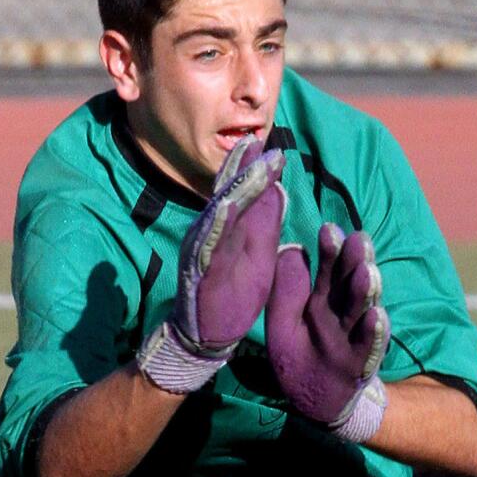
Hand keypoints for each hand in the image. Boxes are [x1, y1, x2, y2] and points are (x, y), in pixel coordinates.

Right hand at [137, 135, 285, 392]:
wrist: (210, 334)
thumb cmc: (234, 293)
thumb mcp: (259, 253)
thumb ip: (265, 222)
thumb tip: (277, 188)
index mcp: (229, 228)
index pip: (241, 191)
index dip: (253, 167)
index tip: (272, 145)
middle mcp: (212, 232)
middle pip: (228, 193)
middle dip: (243, 167)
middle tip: (258, 141)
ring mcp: (203, 249)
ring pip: (219, 213)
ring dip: (234, 188)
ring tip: (248, 165)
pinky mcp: (199, 270)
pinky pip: (208, 245)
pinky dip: (216, 225)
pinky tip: (225, 207)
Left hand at [265, 223, 390, 442]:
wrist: (313, 402)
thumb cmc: (298, 358)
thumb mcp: (282, 324)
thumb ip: (286, 292)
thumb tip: (290, 249)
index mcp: (322, 301)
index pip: (328, 271)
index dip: (330, 251)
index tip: (330, 229)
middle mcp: (342, 315)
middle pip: (350, 285)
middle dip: (355, 263)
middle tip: (359, 240)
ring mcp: (355, 337)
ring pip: (362, 310)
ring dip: (366, 292)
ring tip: (367, 272)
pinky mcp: (362, 363)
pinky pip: (369, 347)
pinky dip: (373, 333)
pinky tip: (376, 316)